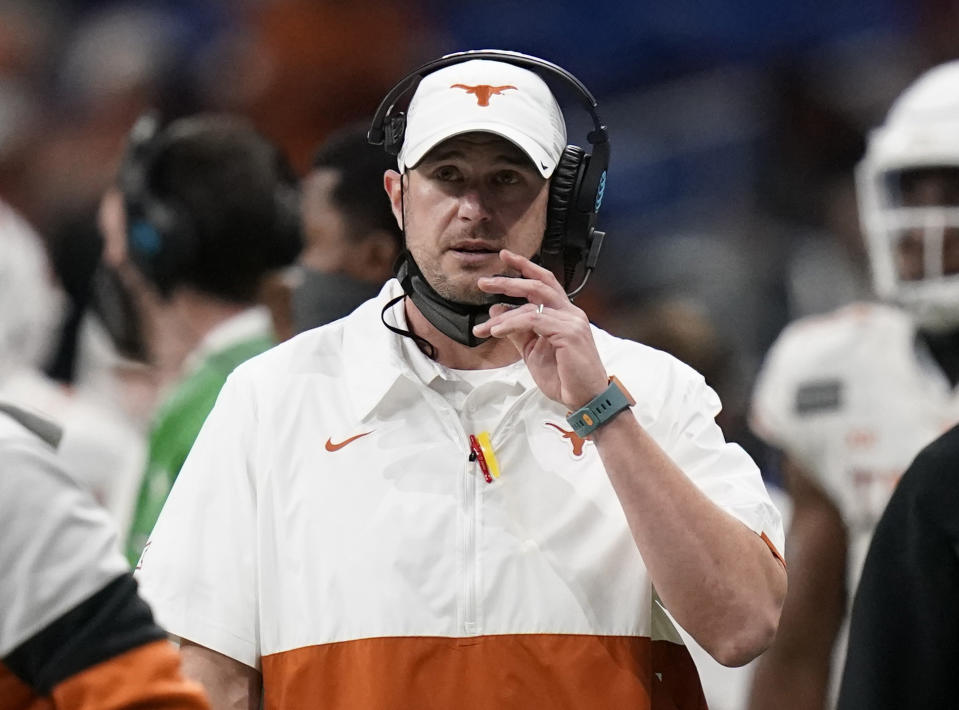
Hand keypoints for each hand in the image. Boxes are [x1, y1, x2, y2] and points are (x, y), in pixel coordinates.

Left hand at [472, 249, 607, 409]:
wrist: (586, 399)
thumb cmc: (564, 378)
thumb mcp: (533, 351)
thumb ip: (517, 331)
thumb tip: (497, 312)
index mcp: (565, 314)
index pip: (544, 283)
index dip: (525, 267)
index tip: (504, 258)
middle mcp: (571, 313)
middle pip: (538, 285)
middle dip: (509, 281)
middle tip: (483, 283)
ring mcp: (572, 321)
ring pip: (532, 304)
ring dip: (504, 311)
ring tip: (484, 323)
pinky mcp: (568, 333)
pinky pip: (533, 320)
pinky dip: (512, 323)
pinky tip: (496, 331)